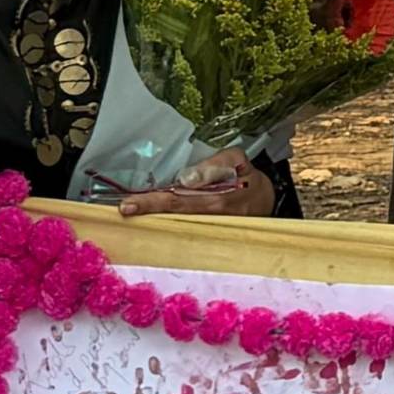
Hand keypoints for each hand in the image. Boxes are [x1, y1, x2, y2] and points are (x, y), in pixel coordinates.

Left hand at [117, 153, 275, 219]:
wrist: (268, 202)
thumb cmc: (250, 179)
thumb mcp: (240, 161)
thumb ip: (215, 164)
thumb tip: (186, 178)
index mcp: (217, 199)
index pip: (177, 201)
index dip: (153, 203)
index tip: (130, 205)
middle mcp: (209, 218)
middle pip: (172, 215)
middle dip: (148, 211)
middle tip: (125, 208)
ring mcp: (207, 228)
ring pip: (176, 223)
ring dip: (155, 217)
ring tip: (134, 209)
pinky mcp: (207, 232)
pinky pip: (184, 227)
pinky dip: (167, 222)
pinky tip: (153, 217)